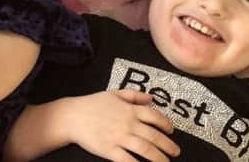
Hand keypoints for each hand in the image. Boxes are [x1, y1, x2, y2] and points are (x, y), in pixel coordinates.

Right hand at [64, 90, 179, 161]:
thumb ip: (134, 95)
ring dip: (159, 158)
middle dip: (168, 146)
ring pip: (145, 149)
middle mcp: (127, 123)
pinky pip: (128, 160)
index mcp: (129, 109)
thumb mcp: (114, 93)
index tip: (171, 131)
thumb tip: (151, 98)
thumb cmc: (93, 104)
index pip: (154, 116)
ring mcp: (119, 137)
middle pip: (154, 136)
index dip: (166, 124)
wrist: (72, 116)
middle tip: (176, 151)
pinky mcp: (110, 150)